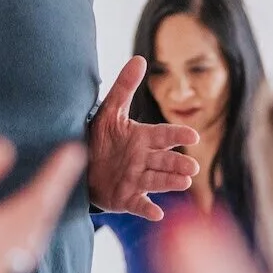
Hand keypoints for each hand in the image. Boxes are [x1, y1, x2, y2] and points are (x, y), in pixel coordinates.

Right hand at [0, 137, 85, 272]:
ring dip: (41, 218)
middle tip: (64, 166)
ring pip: (28, 248)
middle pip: (38, 227)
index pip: (36, 202)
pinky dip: (23, 237)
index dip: (57, 175)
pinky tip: (12, 230)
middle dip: (54, 195)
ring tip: (45, 194)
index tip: (74, 151)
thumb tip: (5, 149)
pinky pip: (12, 261)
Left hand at [86, 57, 200, 219]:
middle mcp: (144, 160)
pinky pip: (139, 203)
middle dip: (178, 163)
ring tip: (184, 182)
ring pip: (157, 180)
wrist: (80, 165)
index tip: (192, 135)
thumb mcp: (109, 110)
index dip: (178, 135)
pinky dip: (148, 209)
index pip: (164, 135)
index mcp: (143, 138)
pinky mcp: (126, 198)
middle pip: (165, 160)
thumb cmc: (100, 137)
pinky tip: (158, 214)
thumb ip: (124, 86)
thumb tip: (140, 58)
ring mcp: (137, 180)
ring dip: (170, 182)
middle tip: (191, 167)